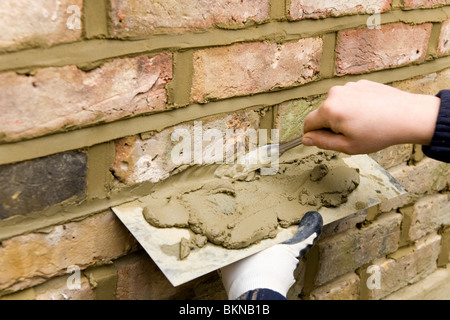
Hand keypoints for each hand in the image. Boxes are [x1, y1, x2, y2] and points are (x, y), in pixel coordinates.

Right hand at [302, 80, 440, 154]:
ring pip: (336, 105)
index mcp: (329, 110)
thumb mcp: (347, 146)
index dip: (313, 135)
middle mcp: (335, 94)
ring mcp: (348, 86)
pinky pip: (349, 98)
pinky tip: (370, 114)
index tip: (325, 141)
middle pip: (322, 113)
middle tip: (351, 135)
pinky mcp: (360, 83)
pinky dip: (354, 106)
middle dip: (330, 125)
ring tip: (363, 124)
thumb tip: (306, 139)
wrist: (408, 116)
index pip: (308, 123)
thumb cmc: (379, 133)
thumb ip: (322, 142)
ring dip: (343, 115)